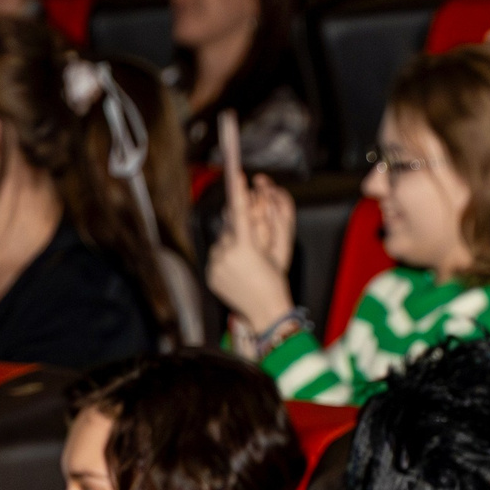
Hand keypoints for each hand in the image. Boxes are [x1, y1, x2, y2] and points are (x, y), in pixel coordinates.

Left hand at [207, 168, 298, 334]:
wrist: (266, 314)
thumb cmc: (277, 282)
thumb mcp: (279, 250)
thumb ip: (270, 224)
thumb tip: (255, 205)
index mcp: (245, 248)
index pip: (239, 212)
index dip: (238, 192)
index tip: (236, 175)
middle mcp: (225, 255)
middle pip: (229, 229)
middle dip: (240, 230)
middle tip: (252, 246)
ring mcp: (215, 267)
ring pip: (221, 243)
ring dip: (232, 246)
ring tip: (247, 264)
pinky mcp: (210, 276)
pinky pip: (216, 258)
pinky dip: (225, 260)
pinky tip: (239, 272)